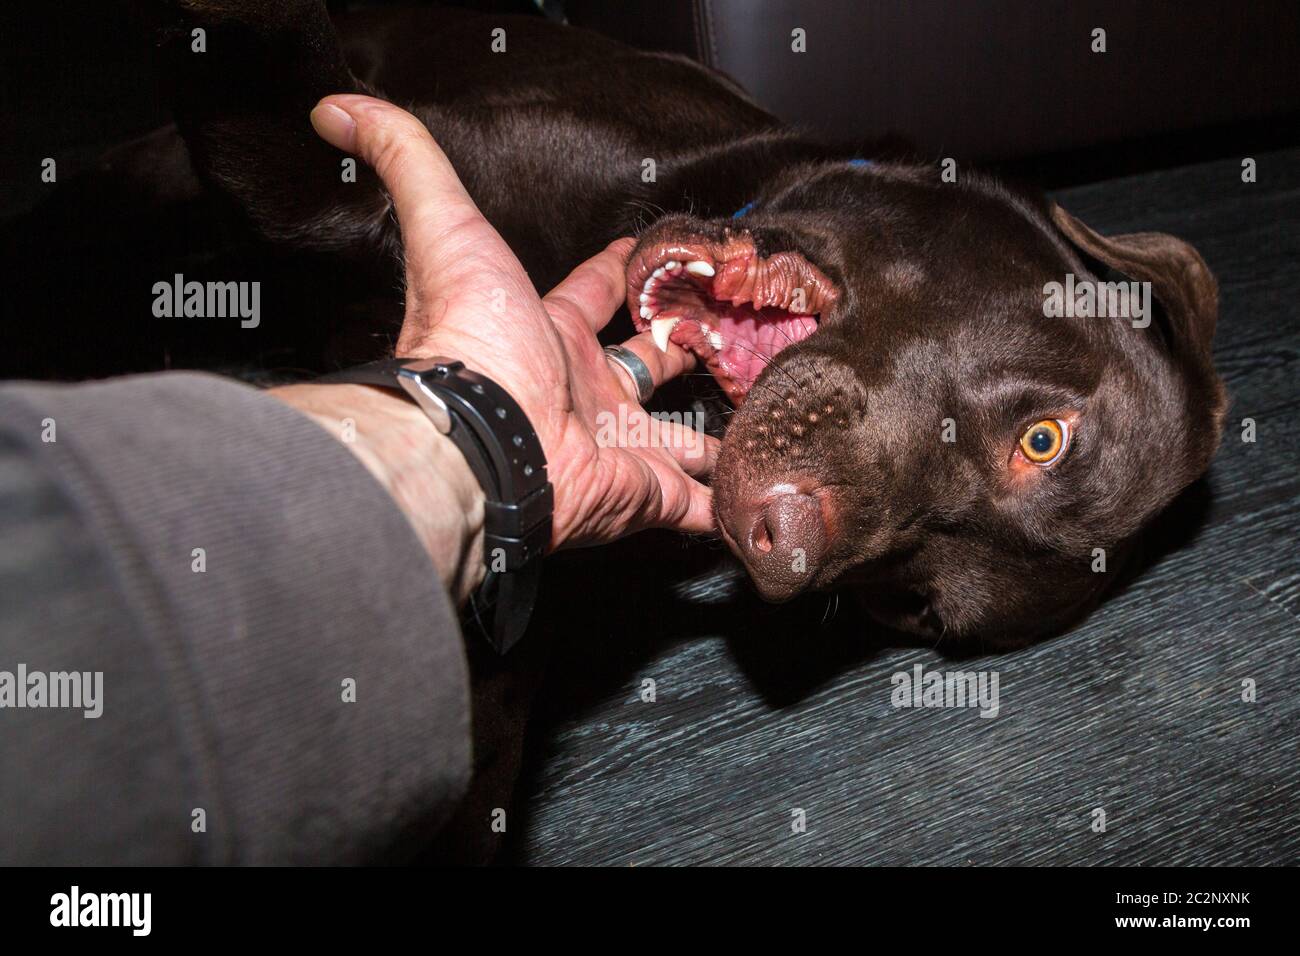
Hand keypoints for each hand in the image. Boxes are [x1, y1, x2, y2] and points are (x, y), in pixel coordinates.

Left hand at [307, 95, 717, 548]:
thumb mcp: (445, 228)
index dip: (621, 270)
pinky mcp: (640, 492)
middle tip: (728, 338)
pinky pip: (693, 504)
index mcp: (549, 335)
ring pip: (678, 442)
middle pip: (648, 370)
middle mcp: (585, 392)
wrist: (477, 438)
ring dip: (710, 441)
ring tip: (758, 428)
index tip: (651, 251)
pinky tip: (755, 494)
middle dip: (684, 352)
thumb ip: (406, 160)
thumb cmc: (467, 338)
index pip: (595, 295)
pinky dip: (723, 505)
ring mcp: (615, 446)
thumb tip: (337, 108)